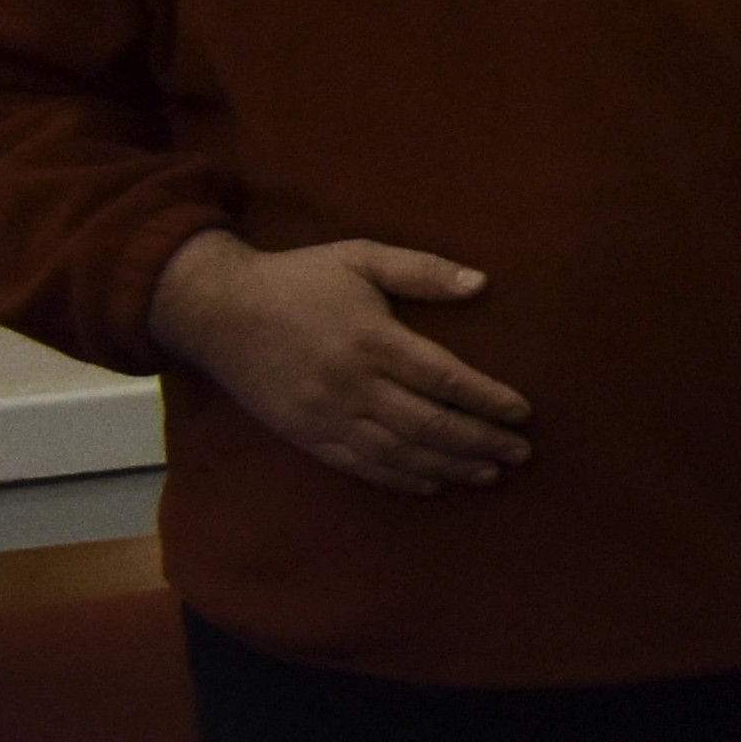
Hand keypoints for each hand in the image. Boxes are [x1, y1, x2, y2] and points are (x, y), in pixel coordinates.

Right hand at [142, 230, 530, 494]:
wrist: (216, 311)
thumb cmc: (298, 279)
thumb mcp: (361, 257)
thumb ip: (423, 271)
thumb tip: (482, 284)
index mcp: (373, 341)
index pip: (445, 379)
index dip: (488, 399)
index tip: (524, 412)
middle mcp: (353, 385)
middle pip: (428, 424)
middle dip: (479, 442)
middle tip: (520, 453)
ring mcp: (326, 415)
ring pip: (398, 452)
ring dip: (448, 466)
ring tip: (488, 474)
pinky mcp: (304, 434)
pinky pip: (358, 465)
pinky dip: (399, 479)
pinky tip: (430, 484)